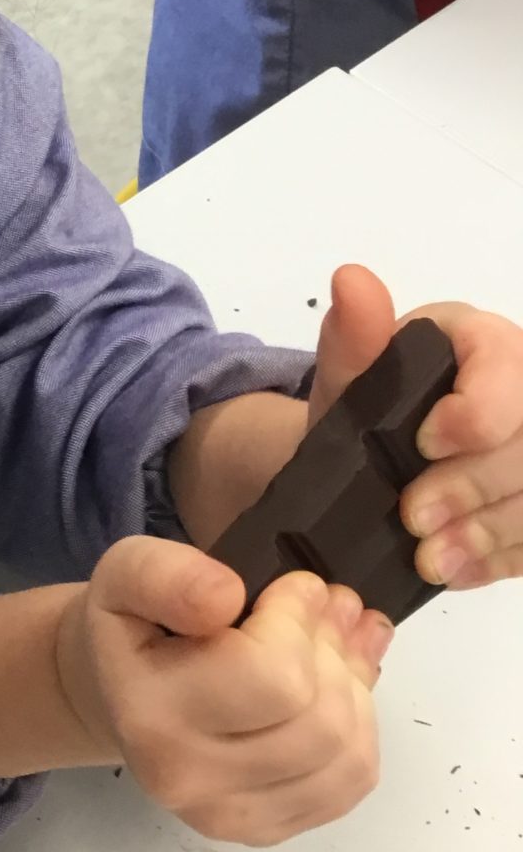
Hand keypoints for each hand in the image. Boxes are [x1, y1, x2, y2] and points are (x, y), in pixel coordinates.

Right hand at [58, 537, 389, 846]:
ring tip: (338, 639)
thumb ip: (164, 574)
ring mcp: (230, 816)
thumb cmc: (132, 627)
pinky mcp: (265, 829)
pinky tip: (336, 687)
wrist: (120, 693)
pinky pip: (351, 781)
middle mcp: (189, 780)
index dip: (300, 618)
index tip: (298, 584)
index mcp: (152, 716)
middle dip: (336, 649)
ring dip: (355, 685)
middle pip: (320, 720)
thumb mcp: (126, 572)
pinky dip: (361, 727)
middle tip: (330, 604)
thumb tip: (224, 596)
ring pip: (347, 752)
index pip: (274, 675)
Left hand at [308, 264, 522, 591]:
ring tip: (430, 558)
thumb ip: (353, 337)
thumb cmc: (363, 407)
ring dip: (489, 532)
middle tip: (414, 518)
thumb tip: (352, 281)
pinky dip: (500, 557)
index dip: (478, 411)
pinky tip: (456, 570)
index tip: (425, 444)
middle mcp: (522, 387)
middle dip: (476, 485)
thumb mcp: (346, 375)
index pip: (507, 364)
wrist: (362, 462)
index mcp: (483, 343)